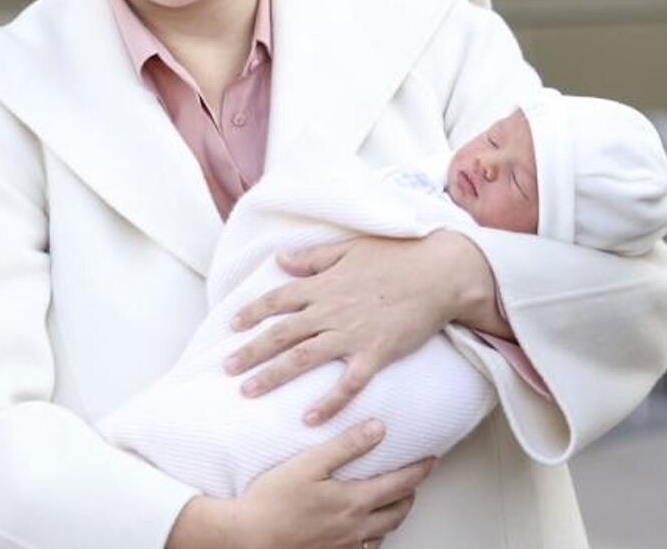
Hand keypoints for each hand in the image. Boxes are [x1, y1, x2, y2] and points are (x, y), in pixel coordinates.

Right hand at [166, 419, 433, 548]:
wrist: (246, 537)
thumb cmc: (272, 500)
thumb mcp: (309, 463)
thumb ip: (346, 445)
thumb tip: (378, 428)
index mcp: (356, 501)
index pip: (402, 483)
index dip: (421, 470)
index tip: (432, 459)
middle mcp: (357, 527)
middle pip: (399, 511)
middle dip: (410, 493)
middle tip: (412, 480)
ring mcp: (345, 546)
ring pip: (384, 532)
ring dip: (393, 516)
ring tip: (391, 502)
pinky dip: (373, 537)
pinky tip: (364, 529)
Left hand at [224, 231, 500, 423]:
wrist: (440, 273)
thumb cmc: (399, 256)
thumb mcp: (351, 248)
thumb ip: (314, 258)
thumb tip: (280, 260)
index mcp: (324, 284)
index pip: (278, 299)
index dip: (253, 312)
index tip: (232, 326)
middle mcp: (331, 310)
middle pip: (281, 333)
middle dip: (251, 352)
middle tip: (226, 369)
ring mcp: (352, 333)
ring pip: (303, 358)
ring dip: (273, 376)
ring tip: (248, 392)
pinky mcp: (375, 353)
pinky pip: (347, 383)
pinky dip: (328, 402)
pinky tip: (309, 419)